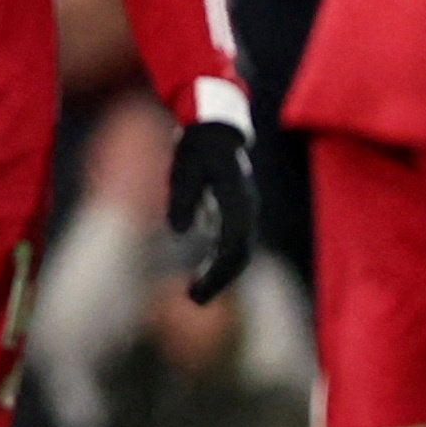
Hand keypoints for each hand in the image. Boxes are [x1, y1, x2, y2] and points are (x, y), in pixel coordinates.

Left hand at [164, 118, 257, 305]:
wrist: (214, 127)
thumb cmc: (197, 146)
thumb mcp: (184, 168)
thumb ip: (182, 198)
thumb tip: (179, 230)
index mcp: (236, 201)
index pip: (233, 246)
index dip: (217, 272)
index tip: (196, 289)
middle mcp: (247, 209)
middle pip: (240, 254)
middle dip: (219, 280)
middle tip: (194, 299)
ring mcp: (245, 210)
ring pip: (239, 251)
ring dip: (220, 274)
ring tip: (195, 294)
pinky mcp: (237, 211)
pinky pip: (233, 243)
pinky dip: (220, 261)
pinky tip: (202, 274)